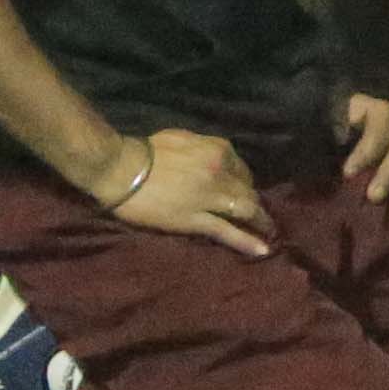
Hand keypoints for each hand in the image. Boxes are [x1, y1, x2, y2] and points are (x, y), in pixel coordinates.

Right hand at [99, 127, 273, 257]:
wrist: (121, 169)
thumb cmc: (146, 151)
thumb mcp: (183, 139)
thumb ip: (205, 148)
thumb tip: (215, 158)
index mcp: (218, 150)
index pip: (242, 170)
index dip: (245, 183)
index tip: (243, 192)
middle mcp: (219, 172)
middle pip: (248, 192)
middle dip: (255, 204)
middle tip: (257, 216)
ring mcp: (209, 198)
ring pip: (245, 211)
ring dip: (260, 222)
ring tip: (268, 233)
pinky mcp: (196, 220)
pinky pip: (227, 232)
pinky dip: (248, 242)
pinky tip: (263, 250)